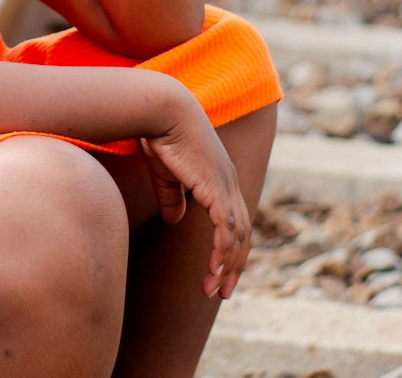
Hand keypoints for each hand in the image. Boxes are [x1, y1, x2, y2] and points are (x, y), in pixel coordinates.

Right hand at [139, 96, 250, 299]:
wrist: (161, 109)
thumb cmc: (160, 133)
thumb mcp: (166, 173)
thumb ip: (172, 196)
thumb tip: (174, 221)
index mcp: (220, 177)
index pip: (234, 221)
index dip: (229, 248)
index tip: (218, 271)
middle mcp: (229, 182)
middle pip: (242, 234)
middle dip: (233, 265)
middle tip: (221, 291)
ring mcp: (226, 184)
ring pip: (237, 237)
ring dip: (226, 267)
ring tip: (212, 290)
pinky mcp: (216, 188)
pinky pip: (226, 229)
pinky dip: (222, 252)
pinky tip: (213, 270)